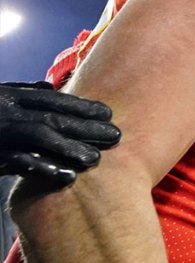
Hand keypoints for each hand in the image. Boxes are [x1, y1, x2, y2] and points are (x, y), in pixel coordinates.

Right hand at [0, 82, 121, 186]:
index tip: (108, 113)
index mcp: (8, 96)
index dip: (81, 106)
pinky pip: (17, 161)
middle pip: (52, 117)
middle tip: (115, 135)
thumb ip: (21, 94)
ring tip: (96, 158)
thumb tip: (48, 87)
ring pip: (39, 136)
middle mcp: (5, 111)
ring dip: (70, 147)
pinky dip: (43, 168)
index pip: (51, 99)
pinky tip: (68, 176)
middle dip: (86, 126)